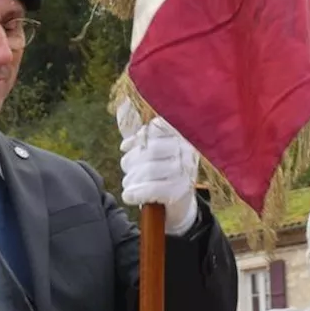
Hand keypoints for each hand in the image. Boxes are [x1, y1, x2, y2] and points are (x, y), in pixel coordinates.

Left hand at [117, 100, 199, 235]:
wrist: (179, 204)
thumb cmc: (161, 172)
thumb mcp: (152, 149)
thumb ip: (140, 132)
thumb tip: (123, 106)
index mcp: (180, 135)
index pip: (157, 127)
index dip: (138, 138)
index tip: (125, 148)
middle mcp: (186, 150)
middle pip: (150, 150)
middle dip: (131, 161)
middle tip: (127, 170)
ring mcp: (186, 171)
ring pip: (149, 170)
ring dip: (131, 179)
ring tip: (128, 183)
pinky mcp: (182, 191)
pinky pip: (152, 189)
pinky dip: (136, 193)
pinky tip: (129, 196)